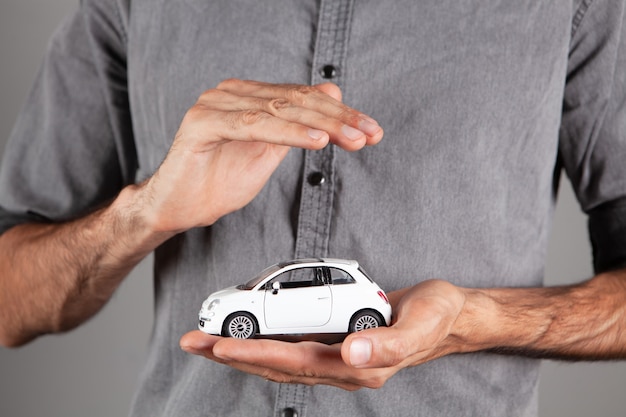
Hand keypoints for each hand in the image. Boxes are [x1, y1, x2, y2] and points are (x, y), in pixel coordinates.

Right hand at [133, 79, 382, 232]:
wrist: (176, 206)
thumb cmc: (217, 181)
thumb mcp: (269, 152)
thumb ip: (298, 125)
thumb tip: (332, 95)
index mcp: (249, 96)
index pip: (303, 98)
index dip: (340, 114)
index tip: (370, 130)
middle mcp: (232, 93)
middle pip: (296, 101)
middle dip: (338, 119)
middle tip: (368, 134)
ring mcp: (216, 104)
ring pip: (280, 110)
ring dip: (321, 125)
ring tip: (351, 139)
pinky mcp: (203, 123)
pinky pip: (254, 125)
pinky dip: (289, 133)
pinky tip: (316, 141)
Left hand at [180, 280, 466, 389]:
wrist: (447, 317)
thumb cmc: (435, 318)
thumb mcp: (420, 325)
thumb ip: (387, 345)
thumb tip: (351, 355)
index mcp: (358, 367)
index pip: (296, 362)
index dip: (257, 355)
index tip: (221, 346)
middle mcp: (342, 367)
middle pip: (277, 366)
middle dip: (234, 355)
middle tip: (194, 342)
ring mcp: (336, 357)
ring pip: (279, 359)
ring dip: (242, 350)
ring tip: (207, 341)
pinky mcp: (335, 343)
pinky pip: (292, 346)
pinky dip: (264, 342)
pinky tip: (247, 334)